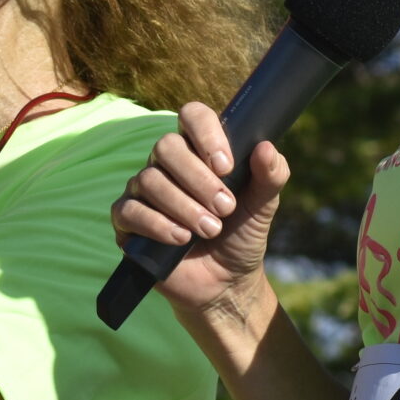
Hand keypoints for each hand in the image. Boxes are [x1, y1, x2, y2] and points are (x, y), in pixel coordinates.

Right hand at [110, 103, 287, 324]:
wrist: (226, 283)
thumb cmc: (241, 236)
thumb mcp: (263, 206)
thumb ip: (271, 176)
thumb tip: (265, 148)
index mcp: (199, 150)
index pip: (192, 116)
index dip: (206, 134)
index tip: (227, 166)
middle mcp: (167, 164)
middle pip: (166, 147)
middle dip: (199, 179)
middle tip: (226, 207)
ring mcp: (143, 191)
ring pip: (149, 180)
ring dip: (184, 206)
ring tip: (211, 229)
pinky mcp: (128, 221)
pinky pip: (129, 211)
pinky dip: (157, 224)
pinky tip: (181, 239)